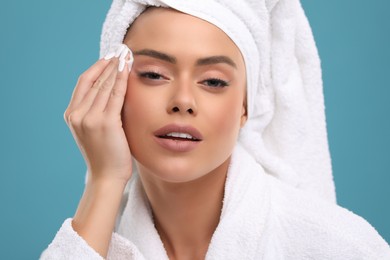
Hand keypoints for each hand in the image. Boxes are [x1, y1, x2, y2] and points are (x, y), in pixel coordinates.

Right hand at [64, 54, 131, 184]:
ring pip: (104, 85)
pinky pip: (115, 95)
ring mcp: (89, 118)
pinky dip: (122, 80)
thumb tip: (112, 91)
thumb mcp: (94, 130)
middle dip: (108, 64)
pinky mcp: (105, 122)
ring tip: (126, 55)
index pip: (84, 83)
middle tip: (120, 50)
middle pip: (94, 81)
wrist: (106, 177)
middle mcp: (77, 114)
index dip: (97, 68)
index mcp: (72, 115)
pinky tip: (128, 69)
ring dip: (116, 68)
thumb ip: (97, 111)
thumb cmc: (105, 155)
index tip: (109, 57)